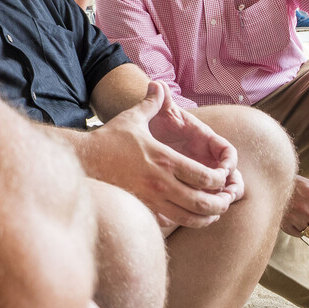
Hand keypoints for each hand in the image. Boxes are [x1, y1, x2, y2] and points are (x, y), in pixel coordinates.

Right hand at [87, 82, 237, 227]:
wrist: (83, 160)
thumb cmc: (109, 139)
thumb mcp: (132, 118)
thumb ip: (150, 104)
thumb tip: (157, 85)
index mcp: (165, 160)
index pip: (204, 177)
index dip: (219, 181)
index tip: (222, 179)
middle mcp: (161, 183)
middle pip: (202, 202)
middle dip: (219, 204)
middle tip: (225, 201)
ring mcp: (151, 199)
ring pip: (188, 218)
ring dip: (205, 218)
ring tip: (212, 213)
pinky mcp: (141, 208)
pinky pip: (169, 222)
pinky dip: (183, 221)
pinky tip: (187, 215)